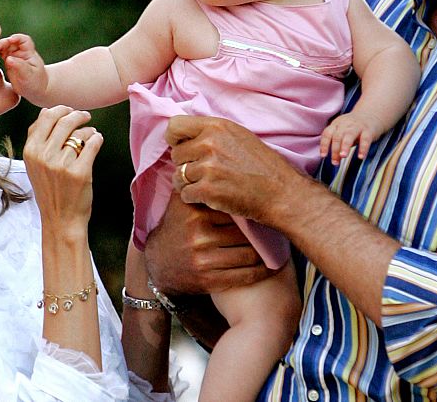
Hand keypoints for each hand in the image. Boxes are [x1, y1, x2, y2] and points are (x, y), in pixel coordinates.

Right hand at [0, 33, 48, 102]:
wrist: (34, 89)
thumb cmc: (35, 82)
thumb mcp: (29, 75)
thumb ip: (20, 66)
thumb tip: (8, 59)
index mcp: (29, 52)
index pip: (24, 40)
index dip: (16, 38)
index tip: (10, 40)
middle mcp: (20, 51)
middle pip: (9, 42)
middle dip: (0, 44)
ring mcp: (13, 55)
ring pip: (2, 47)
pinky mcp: (7, 61)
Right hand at [22, 106, 102, 238]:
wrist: (61, 219)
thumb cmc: (50, 190)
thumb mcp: (34, 164)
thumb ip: (37, 138)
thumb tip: (46, 111)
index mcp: (30, 151)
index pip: (46, 117)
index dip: (61, 110)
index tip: (70, 111)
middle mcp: (44, 156)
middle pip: (64, 121)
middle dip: (78, 115)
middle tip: (85, 117)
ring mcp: (61, 164)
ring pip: (80, 133)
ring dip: (89, 130)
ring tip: (91, 134)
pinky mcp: (80, 172)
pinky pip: (92, 143)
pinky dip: (97, 139)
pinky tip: (97, 140)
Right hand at [144, 191, 273, 295]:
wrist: (157, 263)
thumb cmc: (176, 226)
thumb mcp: (180, 202)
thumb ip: (196, 182)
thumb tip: (218, 155)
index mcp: (193, 211)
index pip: (234, 208)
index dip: (252, 208)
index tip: (266, 206)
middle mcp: (197, 235)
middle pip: (244, 231)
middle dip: (262, 230)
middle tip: (277, 226)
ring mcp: (203, 259)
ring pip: (249, 254)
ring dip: (267, 252)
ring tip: (279, 245)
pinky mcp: (209, 280)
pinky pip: (246, 275)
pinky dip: (263, 271)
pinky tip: (272, 265)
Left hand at [165, 115, 308, 229]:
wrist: (283, 193)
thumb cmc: (263, 166)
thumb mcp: (238, 136)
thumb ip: (211, 133)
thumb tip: (183, 136)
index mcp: (216, 126)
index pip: (174, 126)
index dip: (175, 139)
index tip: (183, 148)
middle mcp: (209, 143)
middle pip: (175, 154)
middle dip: (185, 164)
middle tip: (205, 172)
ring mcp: (208, 167)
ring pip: (178, 176)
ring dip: (189, 184)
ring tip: (208, 185)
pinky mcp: (208, 190)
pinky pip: (185, 194)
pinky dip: (194, 198)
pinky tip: (210, 197)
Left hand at [319, 110, 385, 164]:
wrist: (371, 115)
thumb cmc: (353, 128)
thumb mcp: (342, 132)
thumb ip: (338, 144)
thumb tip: (335, 159)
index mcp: (336, 125)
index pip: (327, 134)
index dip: (324, 145)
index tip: (323, 156)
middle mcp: (345, 124)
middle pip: (337, 136)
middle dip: (335, 150)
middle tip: (335, 162)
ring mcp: (357, 126)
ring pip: (349, 135)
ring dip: (345, 146)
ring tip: (343, 156)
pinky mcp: (368, 130)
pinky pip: (365, 139)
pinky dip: (363, 148)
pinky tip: (361, 157)